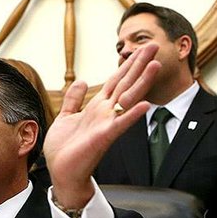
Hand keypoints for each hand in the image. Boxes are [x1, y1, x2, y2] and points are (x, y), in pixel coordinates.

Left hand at [44, 43, 160, 208]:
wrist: (62, 171)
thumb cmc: (64, 148)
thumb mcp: (65, 117)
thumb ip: (73, 99)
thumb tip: (81, 81)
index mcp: (96, 107)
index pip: (115, 80)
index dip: (127, 64)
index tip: (140, 48)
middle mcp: (105, 112)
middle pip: (125, 83)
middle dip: (139, 65)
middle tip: (155, 46)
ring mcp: (106, 123)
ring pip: (127, 98)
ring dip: (141, 82)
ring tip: (155, 65)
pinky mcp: (104, 137)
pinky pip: (120, 124)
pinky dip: (131, 115)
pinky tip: (145, 105)